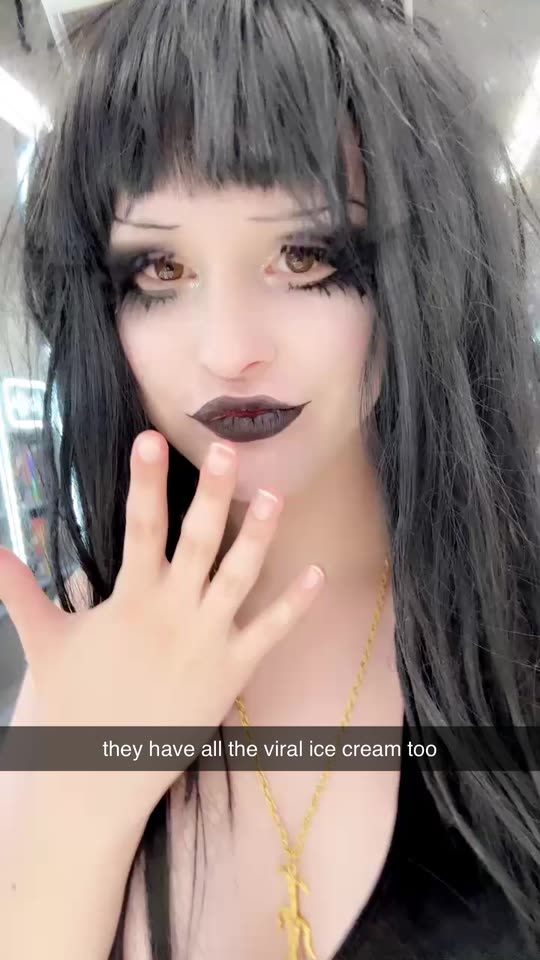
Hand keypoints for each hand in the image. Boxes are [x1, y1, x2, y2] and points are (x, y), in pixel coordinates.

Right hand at [0, 432, 324, 831]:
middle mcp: (174, 613)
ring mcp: (208, 641)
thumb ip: (19, 591)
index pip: (139, 528)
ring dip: (260, 536)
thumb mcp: (44, 641)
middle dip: (212, 493)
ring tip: (276, 494)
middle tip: (228, 449)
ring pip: (240, 577)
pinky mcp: (232, 670)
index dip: (145, 482)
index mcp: (131, 600)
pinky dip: (295, 604)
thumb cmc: (72, 703)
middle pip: (199, 542)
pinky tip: (316, 573)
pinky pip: (270, 632)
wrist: (99, 776)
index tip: (151, 439)